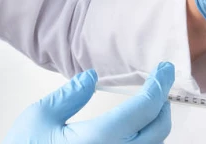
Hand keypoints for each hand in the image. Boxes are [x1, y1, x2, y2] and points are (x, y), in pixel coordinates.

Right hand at [3, 62, 174, 143]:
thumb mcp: (39, 117)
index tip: (165, 70)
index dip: (159, 85)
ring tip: (148, 108)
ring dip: (155, 127)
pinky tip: (133, 133)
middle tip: (159, 86)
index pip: (144, 108)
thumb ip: (70, 95)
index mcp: (99, 140)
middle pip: (158, 131)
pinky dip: (144, 143)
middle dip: (163, 105)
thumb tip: (91, 78)